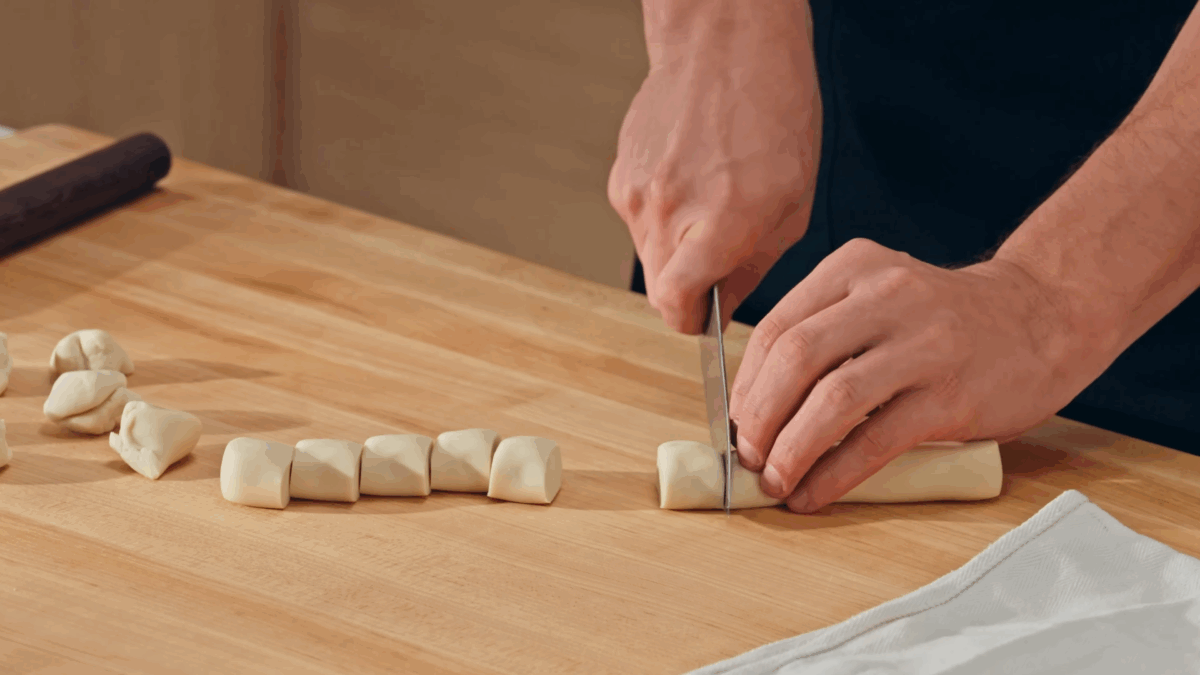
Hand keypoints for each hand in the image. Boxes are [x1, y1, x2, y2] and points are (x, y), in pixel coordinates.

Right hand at [607, 1, 820, 332]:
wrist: (725, 46)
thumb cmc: (773, 114)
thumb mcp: (792, 202)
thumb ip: (755, 266)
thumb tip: (727, 305)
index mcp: (720, 222)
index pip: (676, 303)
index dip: (690, 322)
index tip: (702, 321)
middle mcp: (669, 211)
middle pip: (660, 287)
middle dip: (688, 289)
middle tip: (720, 261)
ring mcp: (637, 193)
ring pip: (650, 254)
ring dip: (677, 248)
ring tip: (711, 204)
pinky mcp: (621, 177)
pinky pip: (640, 220)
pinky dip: (664, 216)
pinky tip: (693, 181)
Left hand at [728, 238, 1100, 512]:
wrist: (1043, 316)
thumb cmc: (945, 320)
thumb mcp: (880, 296)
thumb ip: (826, 332)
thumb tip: (758, 409)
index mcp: (855, 267)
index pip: (776, 327)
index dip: (745, 384)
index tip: (735, 423)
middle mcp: (886, 296)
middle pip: (794, 358)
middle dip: (758, 417)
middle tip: (748, 456)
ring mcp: (923, 344)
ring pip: (831, 400)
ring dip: (790, 450)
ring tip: (776, 480)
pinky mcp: (951, 395)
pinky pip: (875, 441)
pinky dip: (834, 474)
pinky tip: (815, 493)